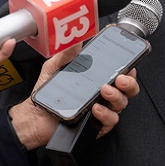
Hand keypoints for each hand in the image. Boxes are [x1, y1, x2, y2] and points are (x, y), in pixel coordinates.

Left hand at [8, 45, 141, 148]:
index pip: (121, 72)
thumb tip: (76, 41)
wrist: (35, 115)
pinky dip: (105, 114)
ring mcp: (102, 109)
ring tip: (105, 91)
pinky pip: (110, 120)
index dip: (129, 68)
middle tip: (120, 78)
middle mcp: (103, 94)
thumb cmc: (48, 93)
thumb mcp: (55, 67)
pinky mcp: (96, 124)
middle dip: (129, 83)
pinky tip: (96, 108)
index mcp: (97, 78)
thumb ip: (66, 53)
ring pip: (122, 104)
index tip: (128, 63)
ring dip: (116, 96)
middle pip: (128, 89)